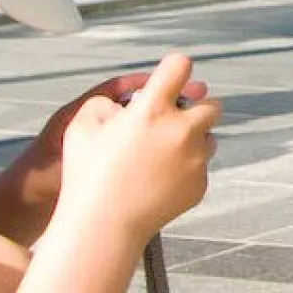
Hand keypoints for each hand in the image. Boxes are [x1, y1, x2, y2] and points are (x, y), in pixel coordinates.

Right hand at [50, 55, 221, 236]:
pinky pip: (201, 167)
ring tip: (162, 155)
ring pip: (209, 138)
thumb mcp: (80, 127)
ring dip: (193, 140)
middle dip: (196, 108)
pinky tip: (159, 180)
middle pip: (212, 105)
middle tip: (175, 120)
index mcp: (151, 111)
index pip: (179, 67)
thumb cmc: (86, 175)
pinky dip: (186, 169)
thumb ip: (105, 104)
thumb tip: (125, 105)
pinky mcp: (200, 184)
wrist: (103, 226)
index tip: (172, 74)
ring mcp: (195, 159)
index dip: (175, 67)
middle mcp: (180, 131)